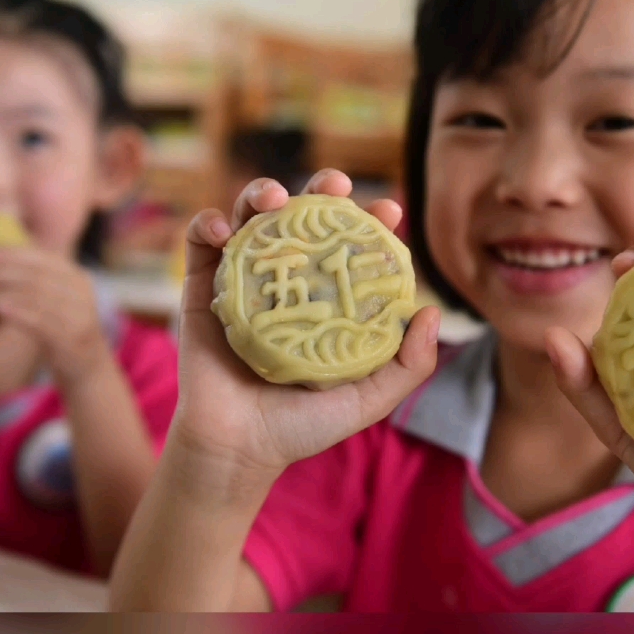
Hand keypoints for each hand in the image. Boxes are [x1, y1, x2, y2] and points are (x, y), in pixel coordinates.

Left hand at [0, 247, 109, 386]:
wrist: (88, 368)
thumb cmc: (63, 331)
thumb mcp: (58, 301)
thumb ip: (38, 283)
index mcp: (77, 278)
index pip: (43, 258)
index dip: (13, 254)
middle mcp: (81, 293)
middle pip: (34, 276)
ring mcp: (78, 315)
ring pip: (33, 296)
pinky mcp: (70, 338)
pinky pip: (38, 320)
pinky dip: (14, 311)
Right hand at [172, 170, 440, 495]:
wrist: (237, 449)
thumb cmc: (303, 426)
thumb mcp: (368, 399)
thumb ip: (408, 364)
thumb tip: (431, 310)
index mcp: (327, 298)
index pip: (351, 245)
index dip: (372, 220)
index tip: (390, 210)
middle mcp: (288, 280)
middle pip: (305, 218)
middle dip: (321, 189)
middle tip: (336, 184)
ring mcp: (245, 280)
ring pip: (253, 217)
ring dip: (261, 193)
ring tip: (273, 199)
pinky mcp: (203, 288)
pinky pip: (202, 243)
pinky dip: (208, 224)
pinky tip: (222, 230)